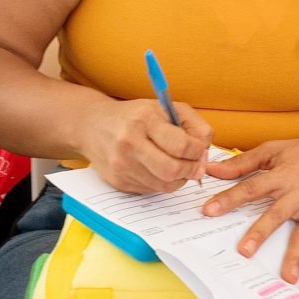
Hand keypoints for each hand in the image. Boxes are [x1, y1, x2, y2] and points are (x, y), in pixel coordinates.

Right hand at [74, 98, 212, 195]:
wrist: (92, 125)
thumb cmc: (136, 116)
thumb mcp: (166, 108)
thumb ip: (194, 124)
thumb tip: (206, 150)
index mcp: (144, 120)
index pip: (182, 145)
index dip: (198, 151)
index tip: (200, 150)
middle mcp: (129, 143)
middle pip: (173, 170)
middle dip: (192, 170)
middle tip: (196, 166)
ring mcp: (121, 165)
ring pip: (165, 185)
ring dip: (180, 179)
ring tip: (179, 165)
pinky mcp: (118, 182)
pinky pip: (152, 190)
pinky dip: (163, 183)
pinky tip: (159, 169)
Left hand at [202, 137, 298, 288]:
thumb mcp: (275, 149)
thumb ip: (242, 162)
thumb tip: (211, 169)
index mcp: (282, 177)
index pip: (251, 188)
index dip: (230, 199)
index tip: (209, 211)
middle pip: (277, 215)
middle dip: (261, 233)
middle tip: (244, 251)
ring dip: (298, 256)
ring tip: (289, 277)